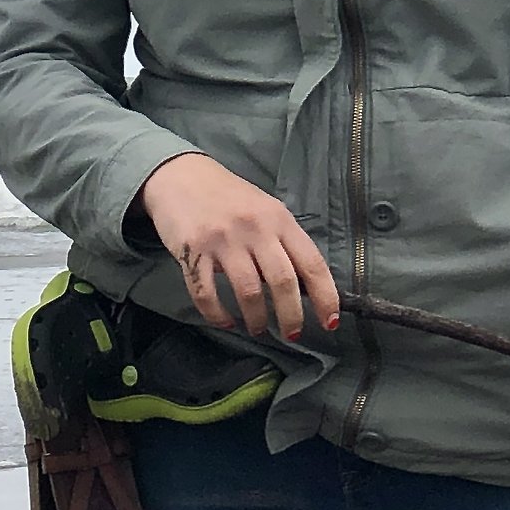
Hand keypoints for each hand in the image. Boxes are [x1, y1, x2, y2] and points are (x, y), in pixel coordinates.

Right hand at [138, 154, 341, 342]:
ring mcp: (223, 240)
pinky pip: (206, 293)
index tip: (330, 322)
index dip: (325, 296)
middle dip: (291, 316)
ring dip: (257, 319)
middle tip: (292, 334)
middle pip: (283, 281)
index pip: (311, 263)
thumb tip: (304, 287)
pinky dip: (217, 314)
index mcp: (279, 219)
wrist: (180, 175)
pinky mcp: (192, 251)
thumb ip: (283, 242)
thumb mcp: (265, 210)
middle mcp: (255, 229)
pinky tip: (225, 320)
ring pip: (249, 291)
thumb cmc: (229, 197)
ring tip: (258, 328)